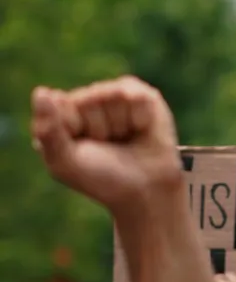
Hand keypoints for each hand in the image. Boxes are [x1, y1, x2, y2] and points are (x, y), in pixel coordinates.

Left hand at [31, 77, 182, 216]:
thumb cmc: (101, 177)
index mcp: (60, 116)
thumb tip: (42, 91)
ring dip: (121, 124)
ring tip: (125, 139)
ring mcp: (115, 96)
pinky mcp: (143, 96)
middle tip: (107, 146)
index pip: (58, 104)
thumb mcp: (65, 161)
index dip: (72, 128)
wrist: (146, 190)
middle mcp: (86, 102)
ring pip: (113, 95)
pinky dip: (140, 116)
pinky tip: (141, 128)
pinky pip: (136, 94)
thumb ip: (47, 129)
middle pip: (88, 99)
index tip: (80, 150)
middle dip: (100, 127)